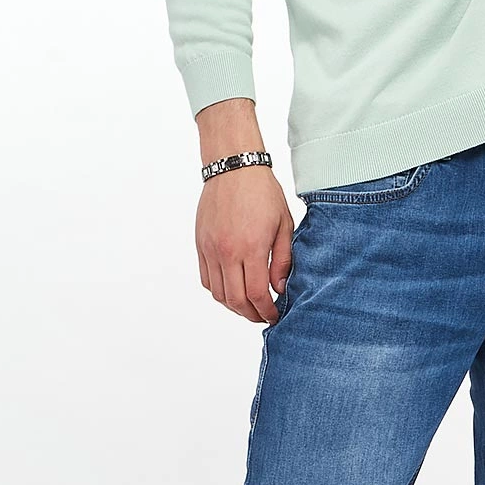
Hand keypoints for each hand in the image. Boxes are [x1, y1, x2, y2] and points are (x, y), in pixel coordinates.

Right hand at [195, 164, 293, 324]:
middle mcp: (227, 251)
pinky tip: (232, 289)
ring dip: (233, 305)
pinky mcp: (200, 244)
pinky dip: (218, 291)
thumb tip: (279, 288)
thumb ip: (283, 259)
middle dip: (250, 314)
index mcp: (251, 247)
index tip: (274, 315)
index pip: (256, 294)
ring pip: (218, 293)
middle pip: (235, 299)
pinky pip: (206, 278)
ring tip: (248, 306)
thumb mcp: (284, 224)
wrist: (233, 168)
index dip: (266, 310)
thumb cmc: (262, 192)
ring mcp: (210, 249)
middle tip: (263, 316)